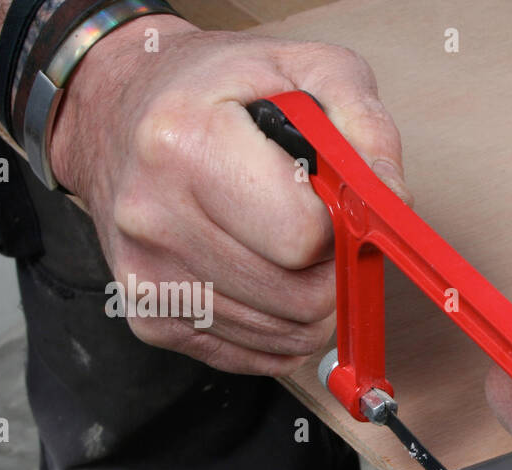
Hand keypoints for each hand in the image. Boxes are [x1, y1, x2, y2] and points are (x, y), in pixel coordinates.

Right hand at [49, 16, 408, 374]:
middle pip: (301, 299)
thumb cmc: (219, 89)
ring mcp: (146, 277)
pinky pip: (259, 357)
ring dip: (311, 300)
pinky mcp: (151, 319)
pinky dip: (282, 326)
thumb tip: (394, 204)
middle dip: (331, 269)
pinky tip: (263, 274)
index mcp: (186, 143)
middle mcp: (153, 216)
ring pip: (288, 336)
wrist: (117, 110)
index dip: (338, 225)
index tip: (330, 200)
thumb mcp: (306, 70)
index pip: (303, 236)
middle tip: (315, 227)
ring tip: (284, 244)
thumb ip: (365, 129)